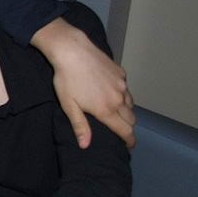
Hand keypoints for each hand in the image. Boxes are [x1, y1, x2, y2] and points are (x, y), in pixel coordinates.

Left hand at [32, 18, 135, 148]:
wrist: (73, 51)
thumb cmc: (67, 80)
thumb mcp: (69, 106)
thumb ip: (80, 126)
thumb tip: (86, 145)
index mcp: (106, 110)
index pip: (125, 130)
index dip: (129, 140)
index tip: (130, 145)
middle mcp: (119, 98)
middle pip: (131, 118)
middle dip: (128, 126)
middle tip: (121, 130)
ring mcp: (122, 84)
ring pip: (130, 103)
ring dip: (126, 111)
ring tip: (117, 113)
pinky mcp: (121, 73)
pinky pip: (126, 89)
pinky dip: (123, 95)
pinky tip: (112, 93)